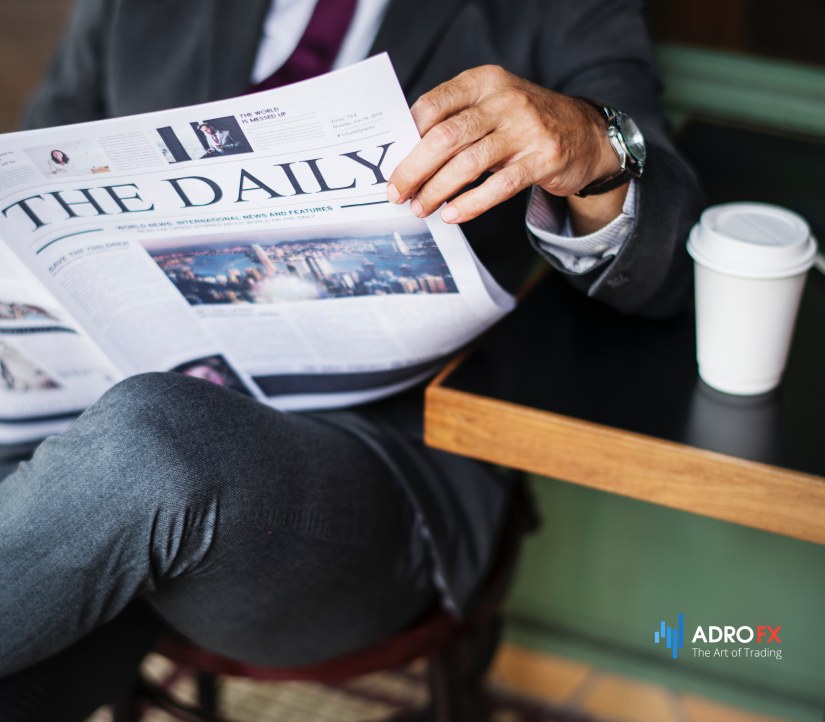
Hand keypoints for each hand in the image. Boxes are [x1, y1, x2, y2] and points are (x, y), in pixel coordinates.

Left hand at [387, 65, 622, 225]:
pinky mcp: (542, 159)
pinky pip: (499, 186)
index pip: (433, 105)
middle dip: (414, 169)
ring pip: (468, 164)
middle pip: (445, 137)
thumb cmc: (524, 124)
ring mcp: (525, 129)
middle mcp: (504, 100)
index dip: (406, 137)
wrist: (586, 134)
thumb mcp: (491, 106)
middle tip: (397, 193)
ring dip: (437, 190)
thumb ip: (455, 121)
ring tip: (420, 208)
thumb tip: (406, 156)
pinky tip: (452, 215)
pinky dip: (470, 204)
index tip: (390, 164)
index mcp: (483, 82)